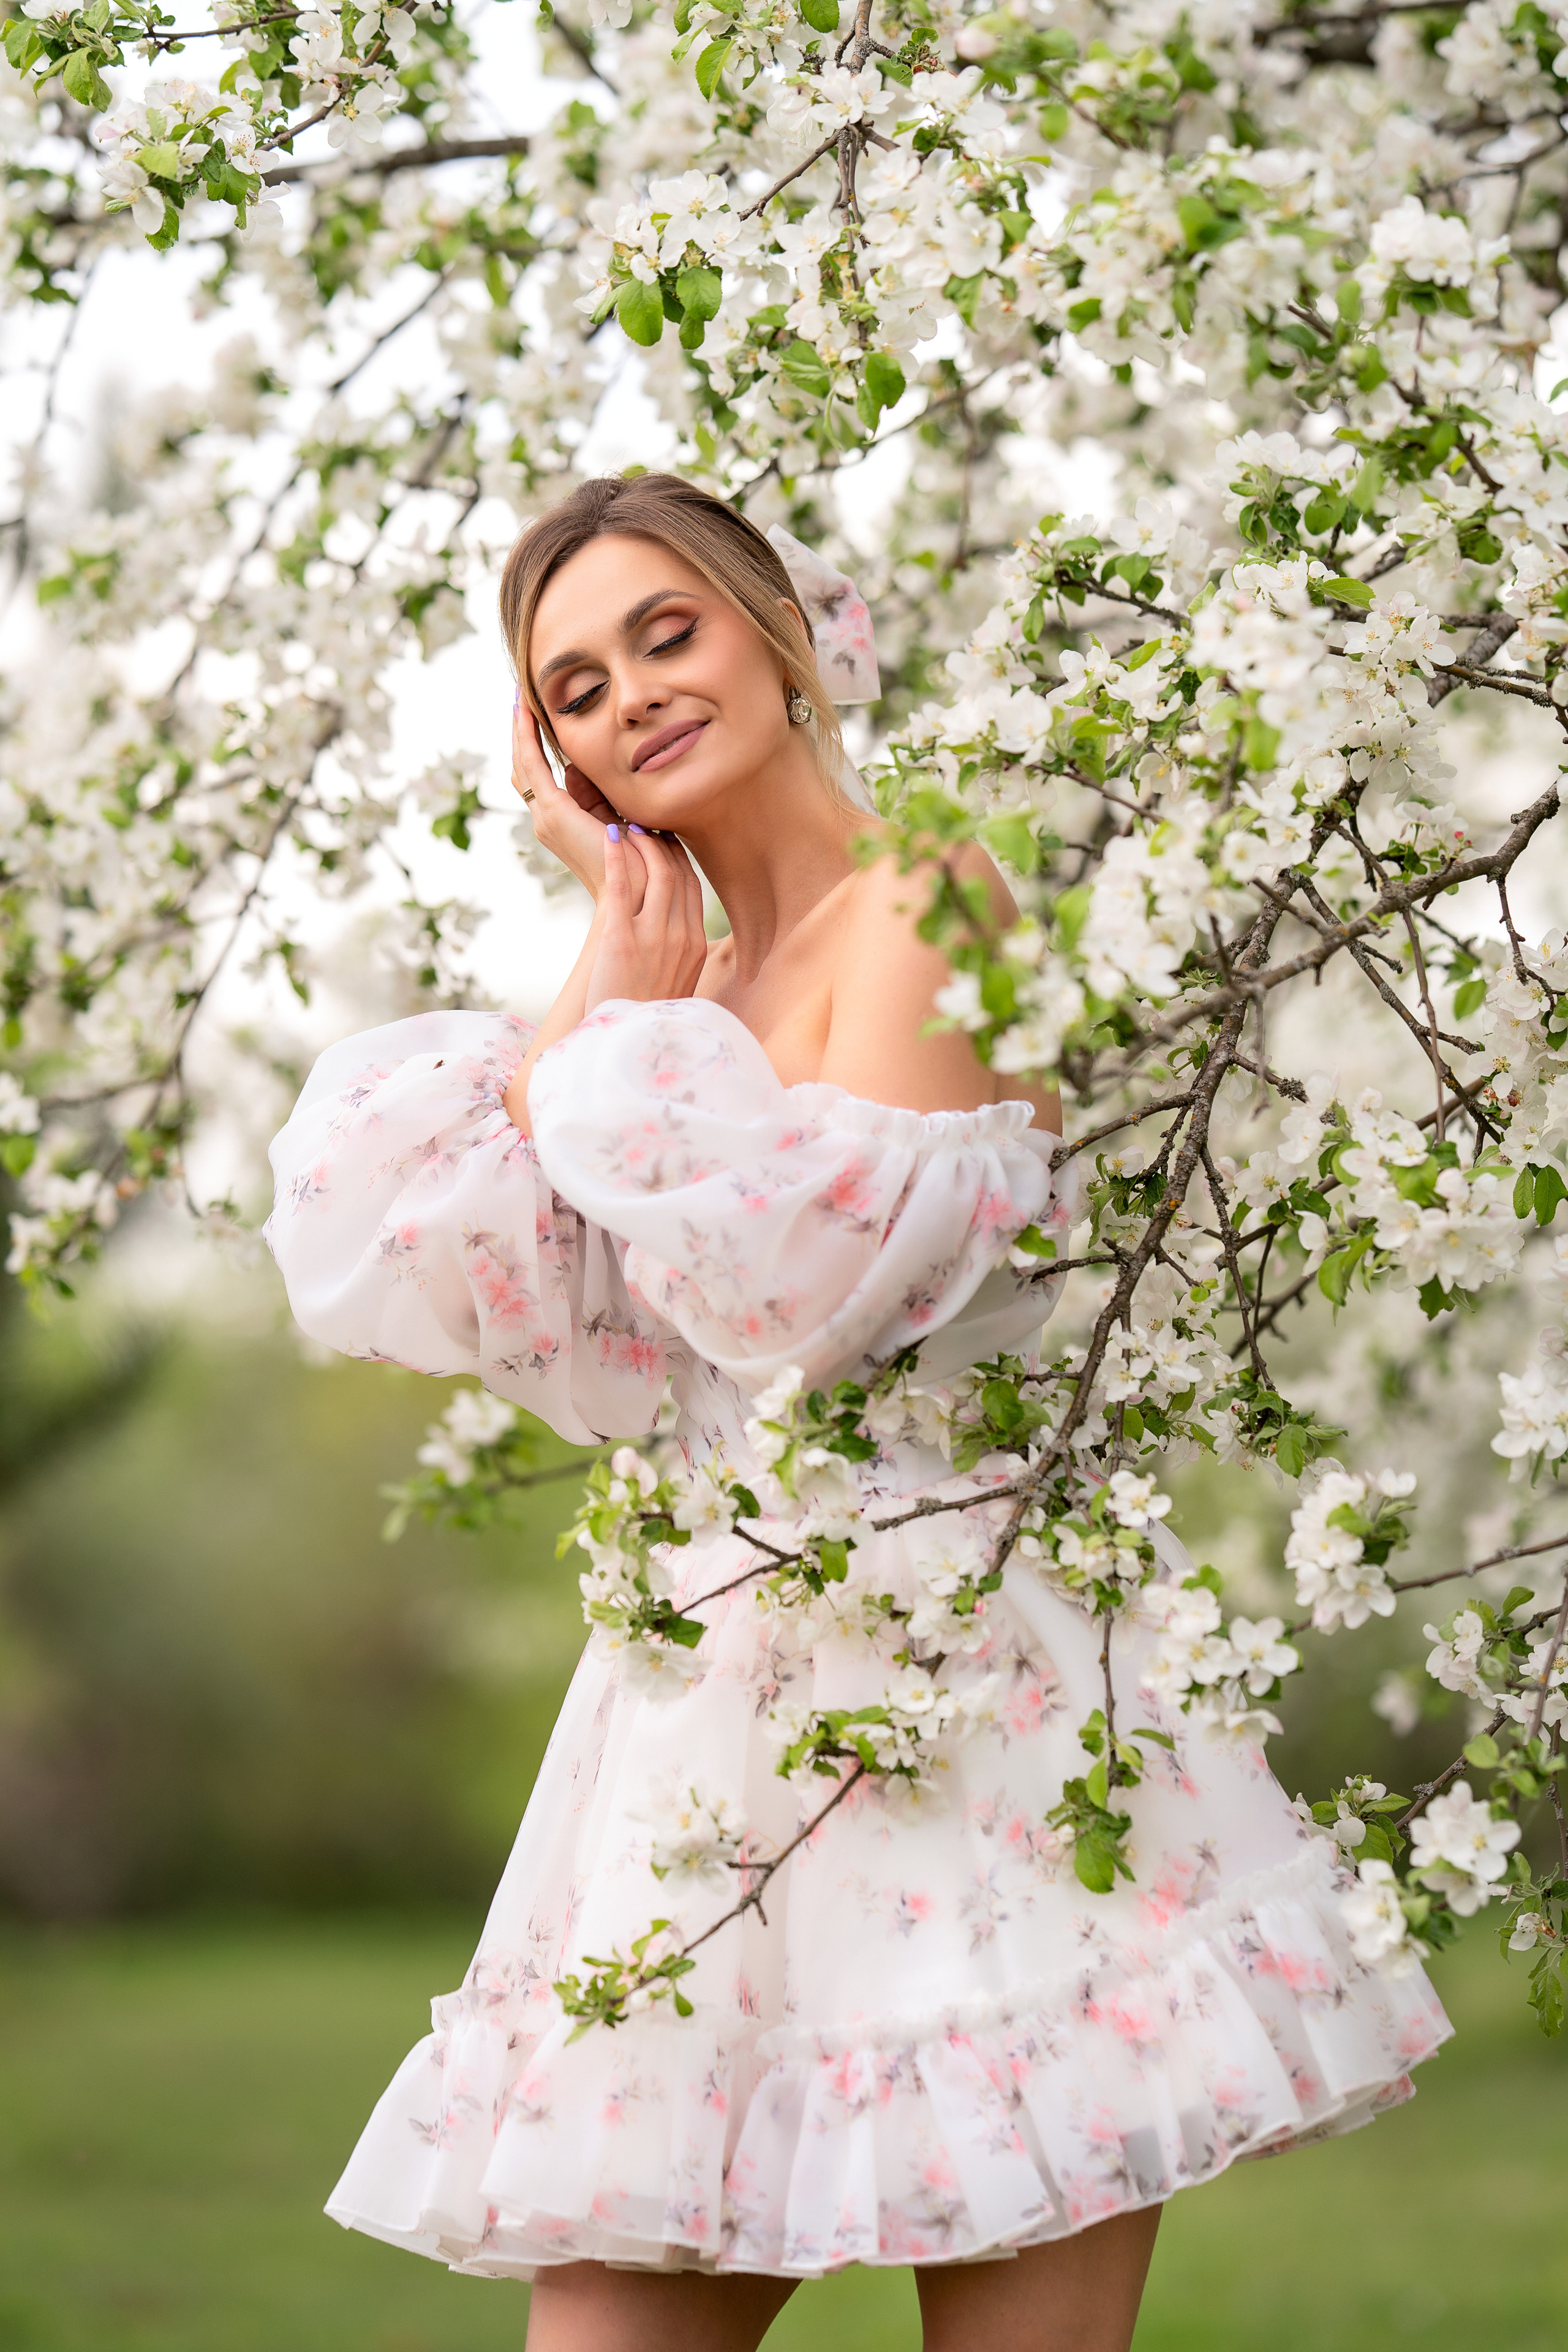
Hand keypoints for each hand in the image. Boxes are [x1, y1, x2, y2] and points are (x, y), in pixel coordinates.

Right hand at [511, 697, 647, 909]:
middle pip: (524, 769)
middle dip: (521, 735)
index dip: (533, 747)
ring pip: (523, 765)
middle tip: (520, 700)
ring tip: (519, 699)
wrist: (639, 887)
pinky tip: (526, 713)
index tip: (534, 716)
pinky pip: (533, 766)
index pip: (538, 777)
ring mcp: (546, 817)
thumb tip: (576, 768)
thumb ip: (595, 795)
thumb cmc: (637, 857)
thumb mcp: (613, 817)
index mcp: (560, 822)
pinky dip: (527, 738)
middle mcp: (546, 819)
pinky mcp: (554, 812)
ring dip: (520, 731)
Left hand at [583, 825, 707, 1012]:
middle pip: (678, 875)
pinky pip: (622, 889)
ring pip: (656, 875)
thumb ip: (680, 953)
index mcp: (696, 945)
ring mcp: (653, 938)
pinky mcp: (622, 941)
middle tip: (644, 822)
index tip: (665, 840)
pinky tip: (608, 838)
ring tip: (627, 825)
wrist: (632, 1044)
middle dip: (662, 844)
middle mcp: (680, 937)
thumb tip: (676, 934)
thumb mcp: (676, 982)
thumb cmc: (646, 1013)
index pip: (692, 887)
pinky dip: (616, 858)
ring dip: (642, 844)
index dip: (679, 858)